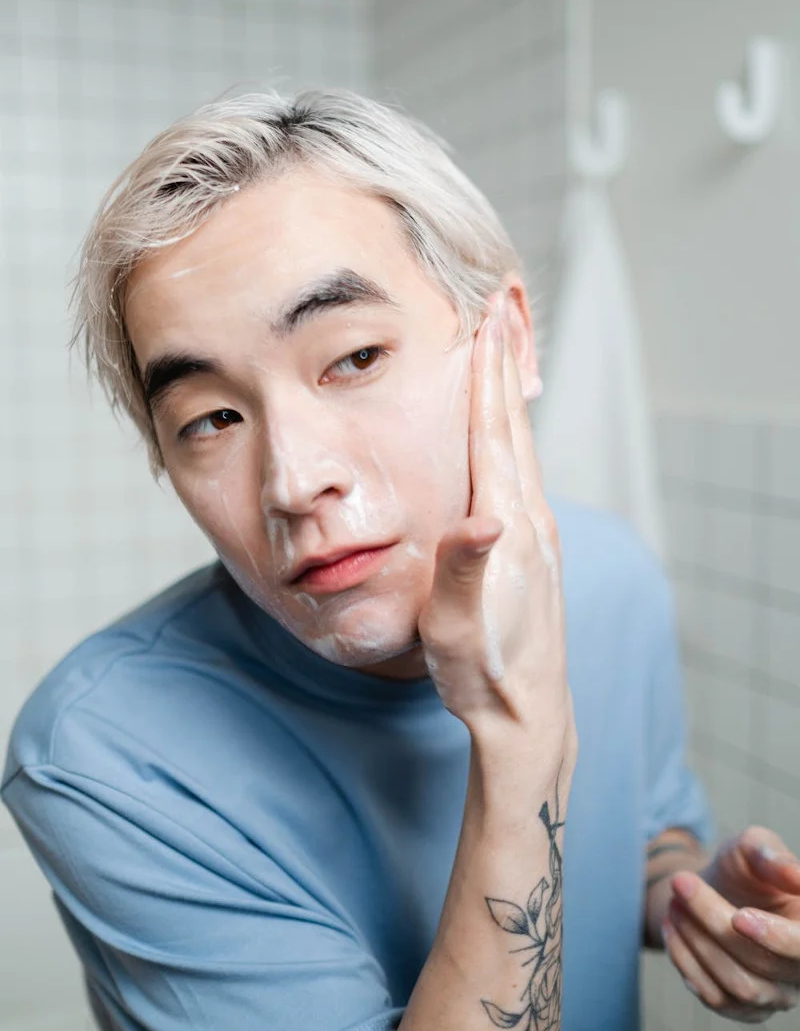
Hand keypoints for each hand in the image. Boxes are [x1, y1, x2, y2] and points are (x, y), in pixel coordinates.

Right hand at [418, 292, 574, 764]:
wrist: (528, 714)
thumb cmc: (483, 671)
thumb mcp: (457, 625)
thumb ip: (465, 569)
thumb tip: (482, 517)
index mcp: (507, 528)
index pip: (494, 437)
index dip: (487, 379)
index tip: (487, 326)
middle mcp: (529, 522)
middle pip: (514, 429)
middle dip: (503, 369)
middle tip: (498, 315)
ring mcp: (537, 536)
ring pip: (521, 449)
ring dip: (509, 398)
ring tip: (500, 360)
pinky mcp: (532, 552)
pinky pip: (522, 474)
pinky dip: (511, 437)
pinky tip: (506, 438)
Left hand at [662, 825, 799, 1021]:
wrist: (716, 889)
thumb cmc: (742, 867)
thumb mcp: (752, 846)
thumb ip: (770, 855)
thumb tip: (796, 875)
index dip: (776, 938)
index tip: (737, 917)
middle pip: (762, 964)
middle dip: (713, 921)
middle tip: (680, 882)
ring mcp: (776, 995)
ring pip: (740, 986)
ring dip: (697, 941)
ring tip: (674, 903)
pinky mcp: (746, 1008)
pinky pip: (716, 998)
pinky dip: (687, 962)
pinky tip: (672, 928)